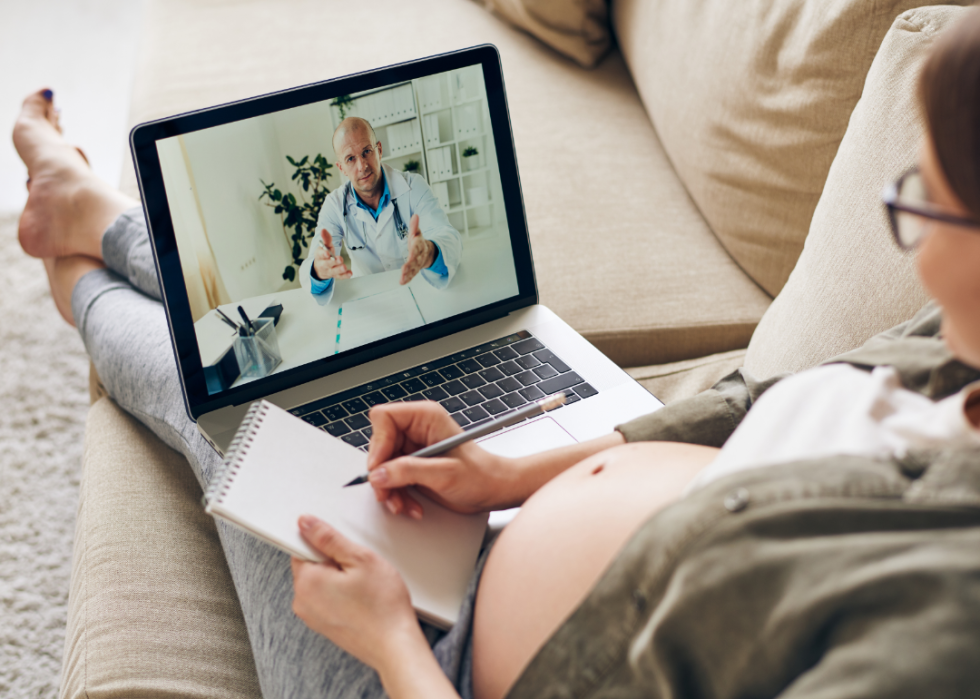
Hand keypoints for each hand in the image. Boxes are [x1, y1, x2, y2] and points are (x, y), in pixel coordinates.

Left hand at [291, 515, 424, 671]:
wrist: (395, 646)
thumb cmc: (382, 607)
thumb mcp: (360, 559)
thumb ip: (329, 538)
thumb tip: (306, 523)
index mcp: (306, 582)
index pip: (300, 547)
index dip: (323, 541)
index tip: (341, 546)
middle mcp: (302, 602)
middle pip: (311, 565)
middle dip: (333, 560)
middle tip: (359, 567)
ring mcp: (312, 617)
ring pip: (321, 582)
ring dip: (338, 578)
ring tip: (363, 585)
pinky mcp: (324, 626)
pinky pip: (327, 599)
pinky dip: (341, 594)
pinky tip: (361, 598)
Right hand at [312, 229, 351, 280]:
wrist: (320, 268)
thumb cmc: (324, 254)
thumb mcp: (325, 246)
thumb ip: (326, 238)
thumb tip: (323, 229)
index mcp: (319, 255)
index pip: (320, 254)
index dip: (323, 254)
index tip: (327, 253)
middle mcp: (323, 264)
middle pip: (327, 264)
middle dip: (333, 262)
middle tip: (339, 259)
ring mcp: (329, 271)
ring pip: (333, 271)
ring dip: (339, 270)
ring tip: (344, 267)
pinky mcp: (335, 275)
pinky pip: (339, 277)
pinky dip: (345, 276)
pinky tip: (350, 273)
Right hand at [366, 401, 519, 517]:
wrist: (493, 490)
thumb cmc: (481, 475)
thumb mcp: (445, 473)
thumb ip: (409, 471)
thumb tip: (379, 473)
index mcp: (425, 417)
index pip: (384, 418)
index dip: (378, 442)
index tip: (380, 467)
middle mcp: (416, 429)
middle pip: (378, 445)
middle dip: (382, 473)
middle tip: (389, 492)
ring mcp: (413, 449)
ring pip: (381, 466)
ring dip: (389, 489)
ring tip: (402, 504)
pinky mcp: (412, 466)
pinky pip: (390, 479)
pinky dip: (397, 495)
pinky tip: (410, 505)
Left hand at [399, 214, 435, 284]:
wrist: (427, 252)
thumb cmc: (419, 242)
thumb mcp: (416, 232)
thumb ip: (415, 225)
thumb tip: (415, 215)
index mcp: (419, 246)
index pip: (416, 250)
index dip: (414, 254)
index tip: (410, 257)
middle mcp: (419, 256)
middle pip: (415, 262)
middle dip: (410, 267)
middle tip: (404, 270)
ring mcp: (417, 264)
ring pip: (413, 270)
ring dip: (408, 275)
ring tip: (402, 279)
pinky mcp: (415, 269)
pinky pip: (411, 275)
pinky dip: (407, 279)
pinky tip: (402, 282)